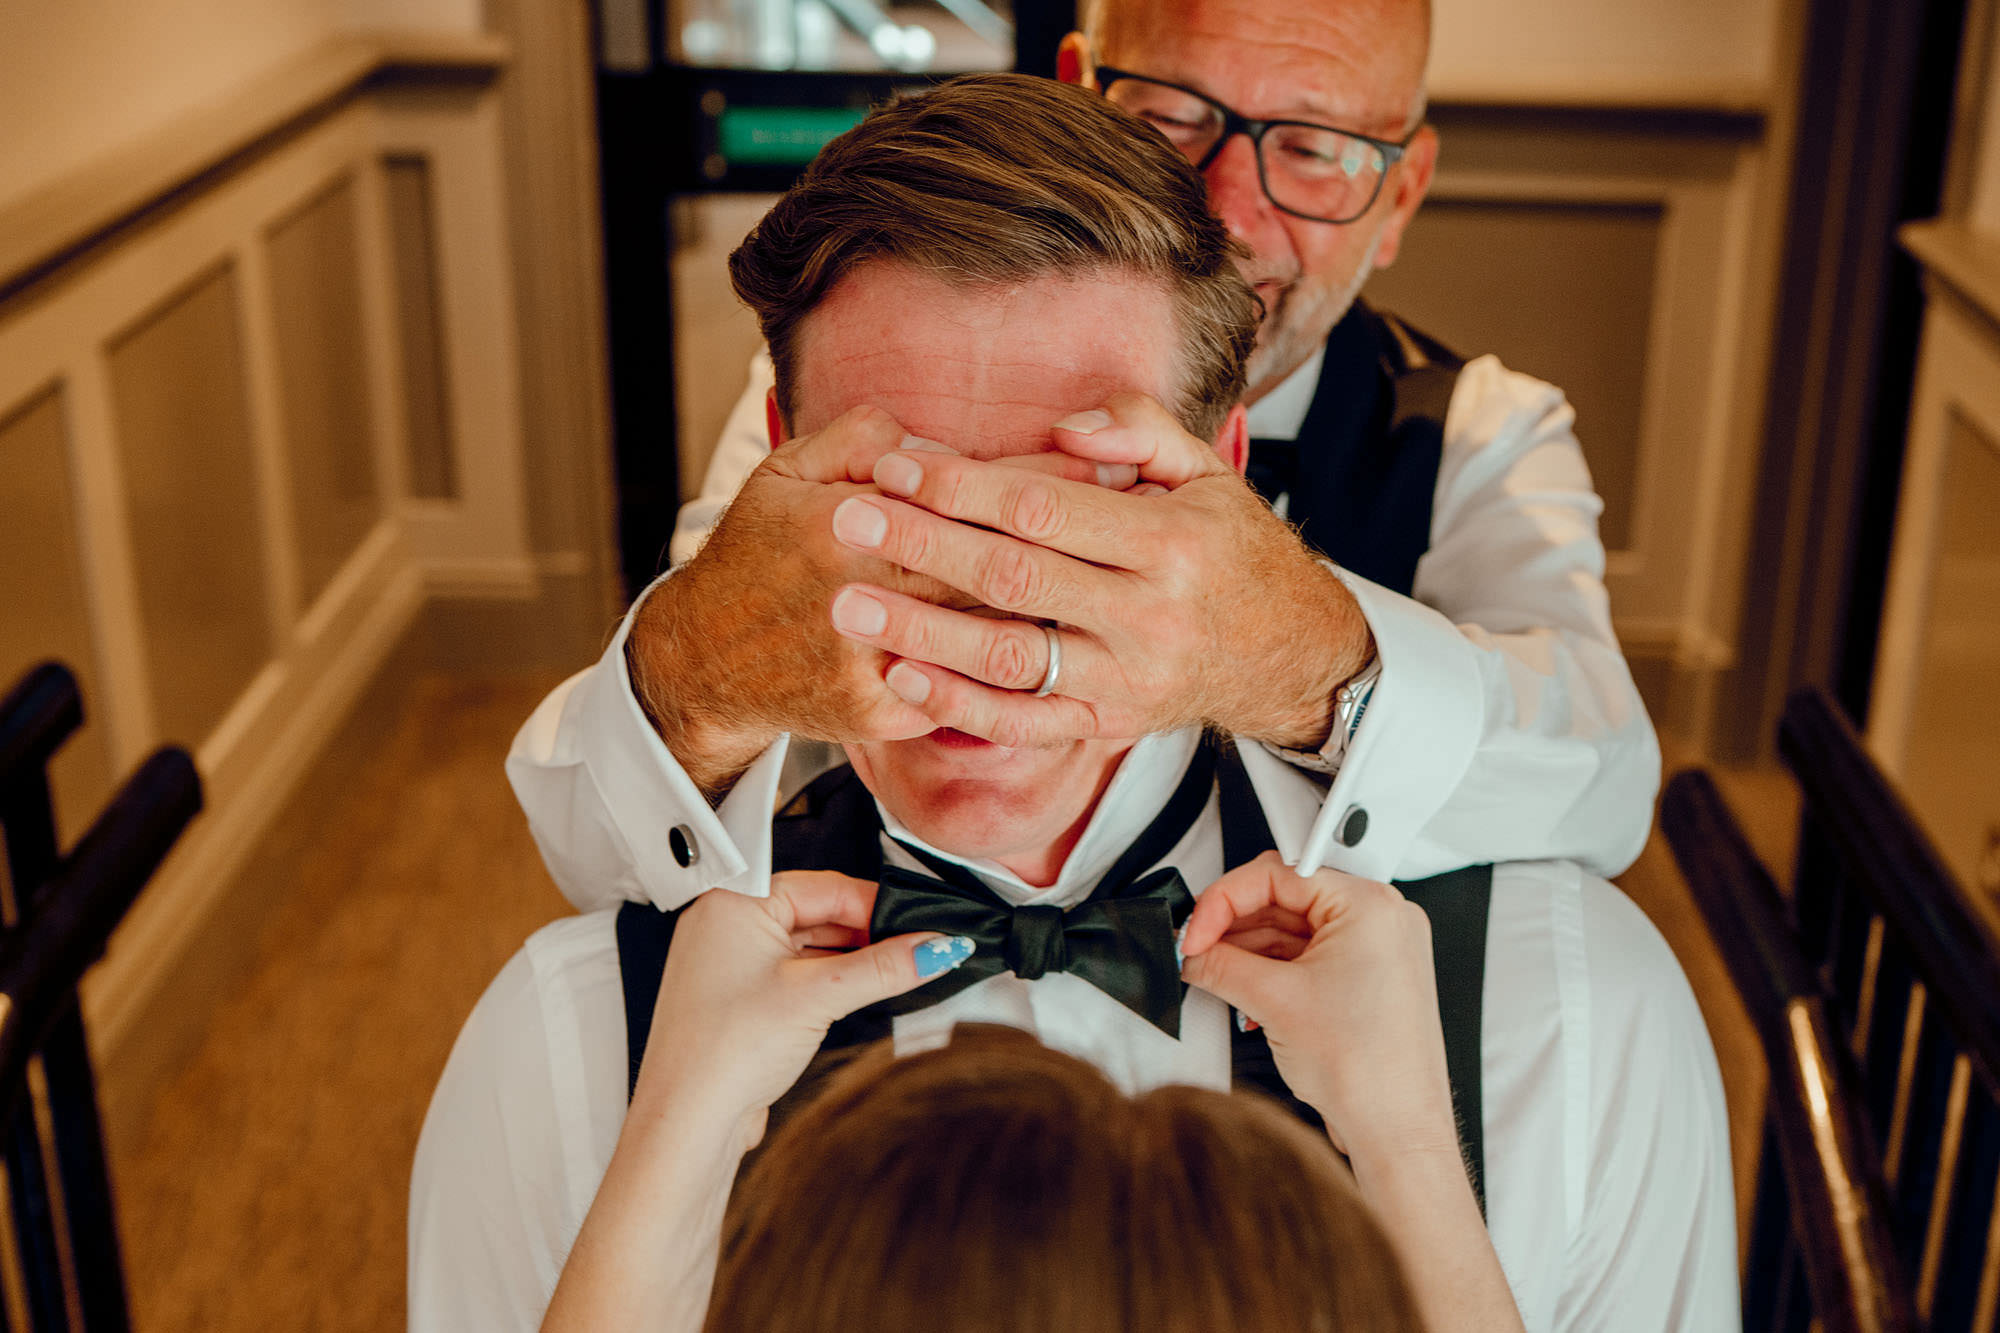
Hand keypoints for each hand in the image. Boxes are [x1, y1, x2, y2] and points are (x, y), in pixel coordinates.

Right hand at [626, 406, 1126, 792]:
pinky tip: (1068, 642)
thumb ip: (861, 438)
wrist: (706, 661)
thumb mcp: (788, 471)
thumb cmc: (755, 553)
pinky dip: (1017, 669)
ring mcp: (869, 663)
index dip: (1039, 482)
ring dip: (1056, 609)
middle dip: (1066, 544)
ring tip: (1116, 581)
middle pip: (991, 568)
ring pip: (988, 635)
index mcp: (840, 526)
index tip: (1101, 465)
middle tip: (1132, 521)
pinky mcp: (879, 713)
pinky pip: (965, 691)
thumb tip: (941, 440)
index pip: (965, 500)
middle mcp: (856, 597)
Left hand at [633, 872, 970, 1140]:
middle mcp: (725, 925)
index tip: (918, 926)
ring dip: (849, 962)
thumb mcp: (820, 997)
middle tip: (913, 952)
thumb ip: (884, 968)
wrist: (687, 1123)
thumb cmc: (722, 1054)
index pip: (823, 886)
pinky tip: (853, 997)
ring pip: (807, 946)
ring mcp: (729, 963)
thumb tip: (933, 947)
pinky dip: (826, 983)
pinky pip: (793, 975)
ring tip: (891, 977)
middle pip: (816, 913)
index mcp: (734, 902)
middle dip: (866, 935)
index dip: (875, 906)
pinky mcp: (738, 998)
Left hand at [824, 394, 1371, 749]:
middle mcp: (1147, 618)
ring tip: (849, 608)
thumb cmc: (1230, 549)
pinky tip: (901, 678)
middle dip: (922, 549)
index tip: (897, 468)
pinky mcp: (1108, 725)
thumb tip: (1063, 428)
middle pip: (1013, 581)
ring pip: (1008, 660)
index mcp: (1169, 544)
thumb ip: (1139, 430)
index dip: (962, 487)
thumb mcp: (1206, 472)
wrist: (1286, 653)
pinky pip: (1023, 722)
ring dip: (921, 634)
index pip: (1043, 510)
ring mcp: (1125, 681)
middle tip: (846, 523)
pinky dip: (958, 706)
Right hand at [1178, 851, 1456, 1162]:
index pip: (1278, 875)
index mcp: (1370, 907)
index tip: (1195, 930)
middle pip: (1285, 900)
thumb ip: (1221, 964)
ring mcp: (1378, 953)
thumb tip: (1192, 950)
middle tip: (1196, 950)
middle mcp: (1381, 921)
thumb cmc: (1369, 1071)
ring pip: (1294, 931)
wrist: (1396, 1131)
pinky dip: (1273, 972)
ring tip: (1213, 975)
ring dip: (1249, 952)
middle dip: (1233, 927)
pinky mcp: (1369, 981)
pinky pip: (1310, 958)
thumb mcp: (1274, 1001)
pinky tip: (1243, 991)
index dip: (1224, 900)